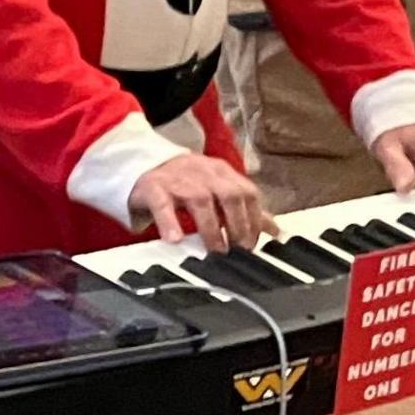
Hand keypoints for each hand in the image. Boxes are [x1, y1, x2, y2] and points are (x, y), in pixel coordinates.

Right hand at [133, 152, 273, 255]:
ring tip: (215, 250)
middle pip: (229, 195)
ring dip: (211, 228)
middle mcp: (202, 172)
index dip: (254, 219)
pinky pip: (162, 204)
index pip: (247, 193)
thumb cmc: (183, 182)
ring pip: (200, 200)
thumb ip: (243, 208)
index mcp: (221, 172)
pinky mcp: (152, 187)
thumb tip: (275, 230)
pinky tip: (175, 240)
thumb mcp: (216, 189)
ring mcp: (177, 178)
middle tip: (239, 250)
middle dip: (238, 224)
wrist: (140, 164)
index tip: (254, 243)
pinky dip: (170, 222)